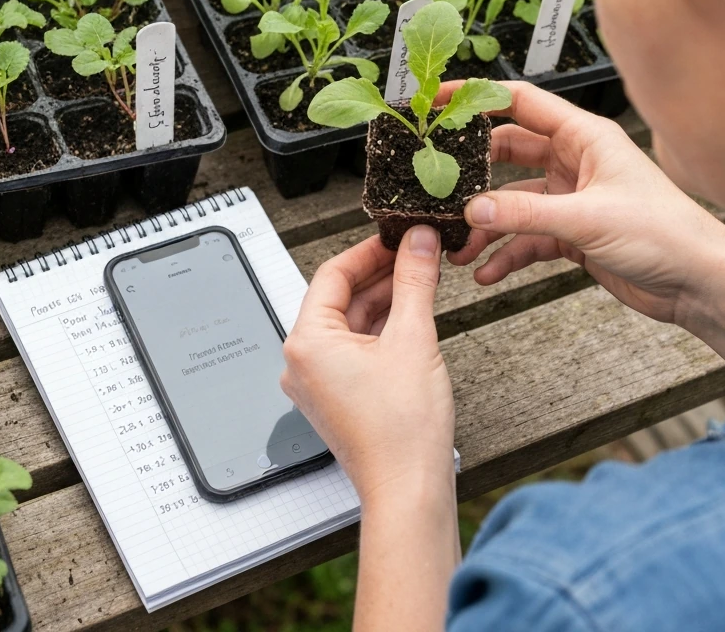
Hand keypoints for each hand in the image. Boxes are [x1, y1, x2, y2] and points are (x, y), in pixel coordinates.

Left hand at [281, 226, 454, 501]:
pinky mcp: (337, 397)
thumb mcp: (412, 338)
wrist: (408, 489)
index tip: (398, 236)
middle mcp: (302, 362)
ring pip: (350, 324)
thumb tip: (418, 241)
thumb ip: (414, 281)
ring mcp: (318, 382)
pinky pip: (355, 349)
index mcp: (306, 342)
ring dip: (384, 301)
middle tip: (417, 253)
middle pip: (340, 298)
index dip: (370, 250)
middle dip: (381, 274)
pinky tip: (412, 315)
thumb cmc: (402, 429)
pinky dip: (381, 330)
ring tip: (421, 279)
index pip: (332, 274)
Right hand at [444, 80, 724, 327]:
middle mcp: (576, 161)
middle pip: (508, 152)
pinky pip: (526, 237)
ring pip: (512, 201)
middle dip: (473, 169)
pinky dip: (505, 254)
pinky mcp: (572, 234)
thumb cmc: (667, 234)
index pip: (520, 102)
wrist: (700, 283)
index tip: (438, 101)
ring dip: (485, 223)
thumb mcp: (588, 218)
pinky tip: (487, 272)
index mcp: (585, 137)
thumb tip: (472, 209)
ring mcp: (572, 198)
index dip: (477, 98)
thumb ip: (525, 213)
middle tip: (436, 179)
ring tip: (458, 245)